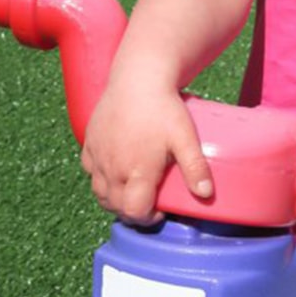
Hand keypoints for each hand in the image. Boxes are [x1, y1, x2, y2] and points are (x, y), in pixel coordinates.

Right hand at [81, 83, 213, 223]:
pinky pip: (90, 172)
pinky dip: (101, 179)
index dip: (148, 218)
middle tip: (150, 201)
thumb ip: (195, 168)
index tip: (160, 210)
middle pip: (115, 206)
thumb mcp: (185, 138)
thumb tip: (207, 194)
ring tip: (134, 188)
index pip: (134, 212)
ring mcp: (97, 156)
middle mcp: (112, 169)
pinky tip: (117, 170)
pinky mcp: (88, 143)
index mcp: (136, 171)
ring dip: (115, 198)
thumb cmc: (163, 108)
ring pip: (99, 193)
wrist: (137, 78)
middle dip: (132, 211)